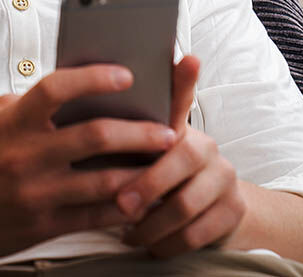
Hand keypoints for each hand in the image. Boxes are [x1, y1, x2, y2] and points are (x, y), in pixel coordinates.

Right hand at [0, 64, 179, 261]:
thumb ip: (28, 107)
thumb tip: (72, 90)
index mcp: (13, 122)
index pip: (58, 87)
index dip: (95, 77)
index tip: (126, 75)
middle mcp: (26, 155)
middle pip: (96, 135)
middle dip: (140, 132)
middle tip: (167, 128)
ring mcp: (36, 193)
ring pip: (104, 180)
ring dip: (141, 171)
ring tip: (164, 164)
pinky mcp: (42, 225)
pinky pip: (94, 216)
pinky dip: (122, 207)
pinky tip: (140, 199)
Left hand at [116, 55, 249, 257]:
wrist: (212, 214)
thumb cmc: (156, 182)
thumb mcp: (135, 159)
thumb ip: (114, 137)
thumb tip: (68, 111)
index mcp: (176, 128)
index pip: (181, 97)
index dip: (184, 79)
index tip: (188, 58)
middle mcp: (205, 146)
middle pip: (181, 157)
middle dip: (146, 184)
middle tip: (121, 204)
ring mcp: (224, 176)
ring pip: (184, 203)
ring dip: (151, 224)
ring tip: (128, 232)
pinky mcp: (233, 209)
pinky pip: (195, 233)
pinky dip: (166, 244)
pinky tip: (149, 245)